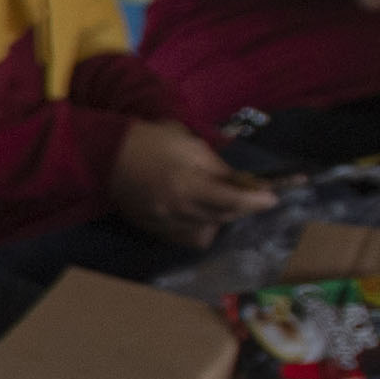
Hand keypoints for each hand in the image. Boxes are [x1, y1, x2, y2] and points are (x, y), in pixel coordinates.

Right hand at [111, 121, 277, 248]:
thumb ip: (217, 167)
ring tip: (221, 203)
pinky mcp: (155, 229)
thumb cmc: (151, 141)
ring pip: (208, 231)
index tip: (273, 198)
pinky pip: (188, 238)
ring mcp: (165, 223)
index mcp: (187, 185)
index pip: (232, 200)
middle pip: (224, 217)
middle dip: (243, 207)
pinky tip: (200, 215)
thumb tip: (241, 183)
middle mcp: (178, 210)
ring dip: (222, 218)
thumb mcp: (189, 144)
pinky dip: (201, 228)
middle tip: (252, 196)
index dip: (257, 201)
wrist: (106, 155)